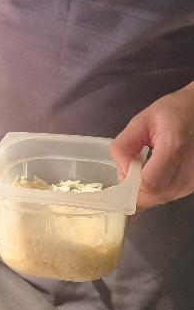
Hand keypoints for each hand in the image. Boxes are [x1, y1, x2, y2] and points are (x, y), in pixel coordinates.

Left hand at [110, 83, 193, 209]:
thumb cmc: (174, 111)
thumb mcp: (142, 121)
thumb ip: (125, 146)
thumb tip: (122, 171)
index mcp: (173, 146)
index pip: (150, 183)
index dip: (132, 184)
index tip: (125, 171)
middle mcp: (188, 168)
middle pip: (155, 196)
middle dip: (136, 190)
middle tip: (130, 173)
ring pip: (162, 199)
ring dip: (146, 192)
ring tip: (143, 170)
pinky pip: (170, 196)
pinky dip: (158, 190)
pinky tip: (155, 173)